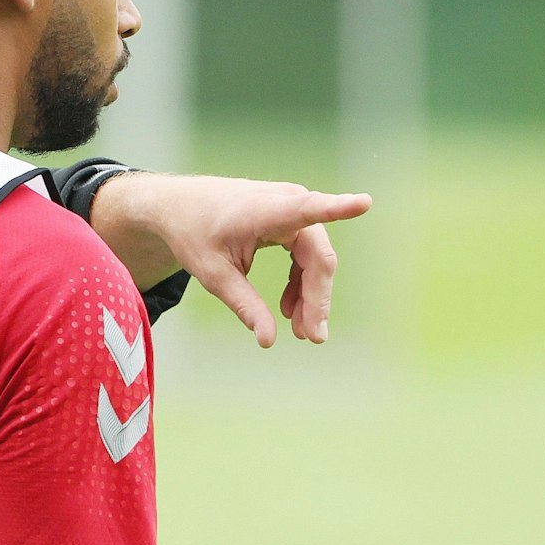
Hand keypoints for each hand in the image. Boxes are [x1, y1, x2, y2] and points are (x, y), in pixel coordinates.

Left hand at [92, 173, 372, 346]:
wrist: (180, 206)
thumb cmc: (193, 234)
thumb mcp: (212, 274)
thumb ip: (244, 304)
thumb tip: (269, 341)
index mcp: (265, 210)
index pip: (307, 208)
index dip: (337, 207)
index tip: (364, 202)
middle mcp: (286, 203)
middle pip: (317, 256)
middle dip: (317, 298)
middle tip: (312, 337)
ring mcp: (293, 210)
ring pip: (316, 259)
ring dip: (311, 295)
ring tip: (301, 331)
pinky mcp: (292, 220)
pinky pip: (306, 256)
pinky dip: (301, 283)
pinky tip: (289, 310)